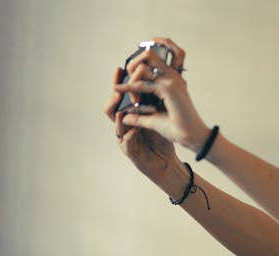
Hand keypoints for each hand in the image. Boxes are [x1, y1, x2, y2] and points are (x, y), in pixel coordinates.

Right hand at [103, 67, 179, 184]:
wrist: (167, 163)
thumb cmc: (163, 141)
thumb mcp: (161, 117)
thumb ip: (155, 100)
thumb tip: (157, 77)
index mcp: (130, 117)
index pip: (121, 97)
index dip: (120, 83)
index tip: (121, 69)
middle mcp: (124, 127)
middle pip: (111, 108)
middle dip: (114, 96)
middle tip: (117, 86)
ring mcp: (124, 139)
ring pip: (115, 125)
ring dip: (118, 115)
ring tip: (122, 107)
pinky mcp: (130, 152)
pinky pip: (125, 141)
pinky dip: (129, 133)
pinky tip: (135, 128)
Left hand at [112, 37, 211, 153]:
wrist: (192, 137)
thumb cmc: (179, 128)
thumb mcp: (154, 118)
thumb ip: (139, 115)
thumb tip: (125, 117)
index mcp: (172, 79)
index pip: (154, 58)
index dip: (137, 63)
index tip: (127, 76)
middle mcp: (173, 76)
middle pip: (149, 54)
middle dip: (133, 62)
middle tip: (127, 77)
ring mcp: (172, 80)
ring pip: (144, 65)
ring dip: (131, 75)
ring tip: (125, 88)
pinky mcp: (169, 89)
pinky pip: (143, 84)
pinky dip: (129, 87)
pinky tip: (118, 89)